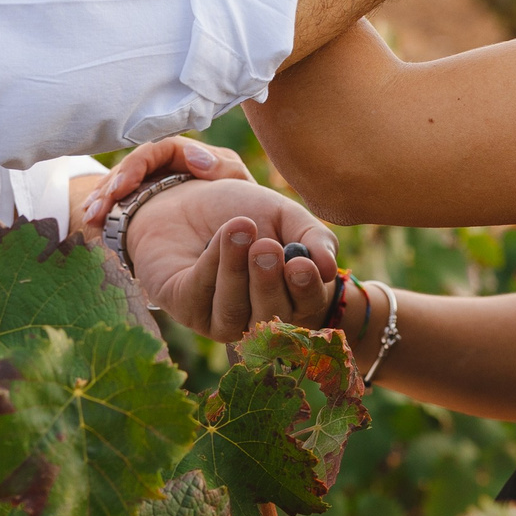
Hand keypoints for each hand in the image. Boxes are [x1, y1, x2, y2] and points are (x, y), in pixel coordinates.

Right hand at [80, 136, 250, 231]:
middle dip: (111, 187)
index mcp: (187, 155)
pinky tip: (93, 226)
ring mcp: (150, 185)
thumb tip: (196, 157)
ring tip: (90, 219)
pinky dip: (105, 213)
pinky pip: (118, 205)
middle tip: (96, 209)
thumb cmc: (241, 200)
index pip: (154, 150)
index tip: (122, 188)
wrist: (239, 228)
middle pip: (129, 168)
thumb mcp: (237, 183)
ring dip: (102, 200)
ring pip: (119, 186)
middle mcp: (165, 166)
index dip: (135, 167)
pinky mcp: (141, 205)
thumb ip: (225, 169)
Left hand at [119, 177, 340, 339]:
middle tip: (266, 247)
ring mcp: (220, 318)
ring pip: (233, 312)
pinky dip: (211, 264)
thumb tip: (329, 268)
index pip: (306, 306)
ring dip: (236, 271)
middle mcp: (257, 316)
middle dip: (268, 283)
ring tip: (240, 228)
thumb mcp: (285, 215)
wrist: (192, 196)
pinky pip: (199, 296)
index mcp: (289, 297)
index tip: (302, 263)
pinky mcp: (185, 309)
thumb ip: (313, 237)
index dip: (307, 290)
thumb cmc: (245, 210)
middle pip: (270, 317)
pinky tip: (219, 236)